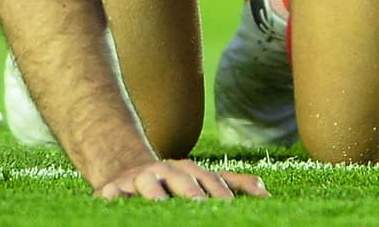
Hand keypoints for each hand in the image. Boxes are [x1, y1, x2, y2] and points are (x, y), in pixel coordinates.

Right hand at [95, 158, 270, 200]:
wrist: (127, 170)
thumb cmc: (174, 182)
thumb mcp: (203, 180)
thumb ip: (234, 185)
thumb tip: (266, 193)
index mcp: (191, 171)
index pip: (210, 182)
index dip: (221, 194)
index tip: (230, 209)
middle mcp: (167, 171)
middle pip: (182, 180)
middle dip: (192, 193)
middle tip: (202, 206)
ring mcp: (140, 178)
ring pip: (149, 184)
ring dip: (155, 193)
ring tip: (161, 204)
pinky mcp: (113, 189)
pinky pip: (114, 194)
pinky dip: (117, 198)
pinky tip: (121, 204)